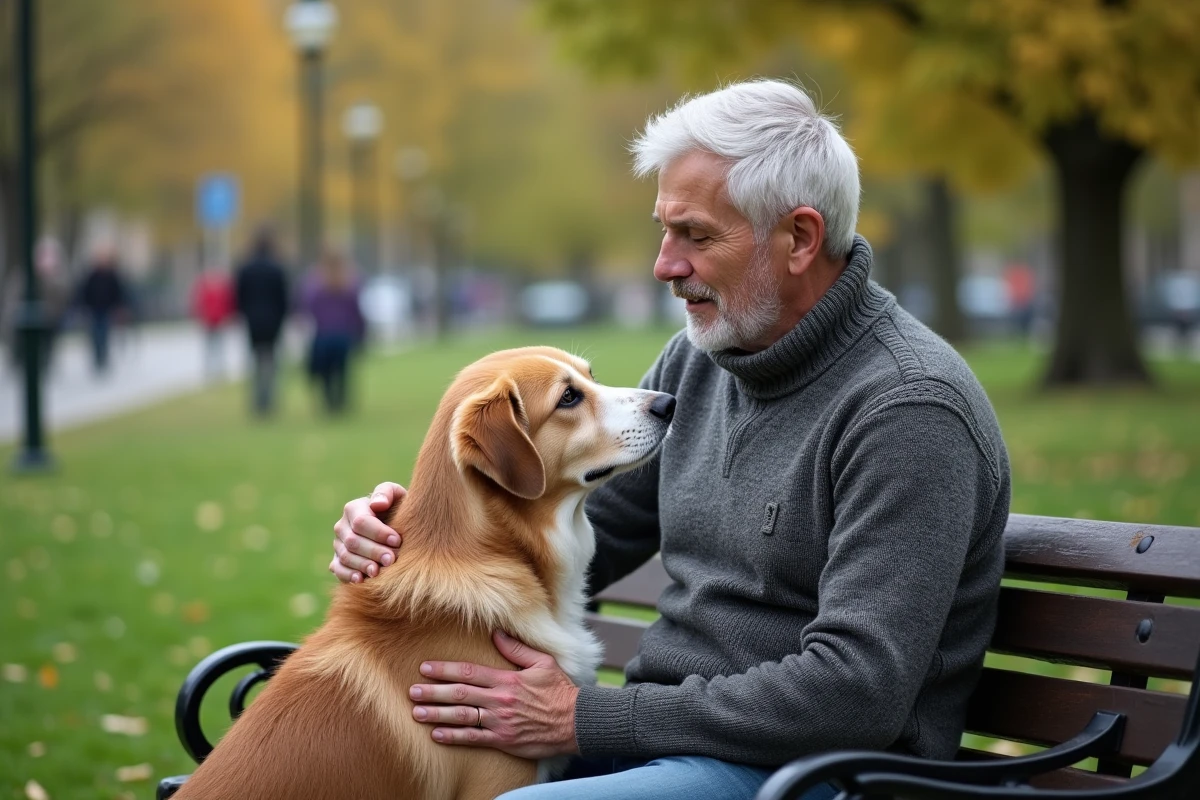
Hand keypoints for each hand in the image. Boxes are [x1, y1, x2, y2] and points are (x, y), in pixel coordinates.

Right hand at [330, 482, 405, 582]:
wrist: (397, 529)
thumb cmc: (398, 510)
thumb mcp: (397, 496)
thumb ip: (386, 493)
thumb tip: (377, 504)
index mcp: (353, 508)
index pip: (361, 521)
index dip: (378, 532)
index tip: (397, 540)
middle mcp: (342, 526)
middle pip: (353, 541)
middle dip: (373, 551)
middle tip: (391, 559)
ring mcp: (338, 545)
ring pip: (345, 556)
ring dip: (362, 565)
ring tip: (379, 572)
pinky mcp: (338, 562)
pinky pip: (338, 570)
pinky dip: (348, 575)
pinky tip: (361, 579)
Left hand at [409, 631, 579, 759]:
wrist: (576, 722)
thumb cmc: (560, 691)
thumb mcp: (543, 662)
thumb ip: (517, 649)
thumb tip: (496, 633)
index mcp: (506, 679)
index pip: (468, 672)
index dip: (445, 670)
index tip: (425, 668)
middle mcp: (499, 700)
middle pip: (459, 694)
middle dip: (433, 692)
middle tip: (412, 691)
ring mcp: (499, 722)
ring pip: (461, 717)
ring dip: (436, 714)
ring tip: (416, 712)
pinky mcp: (503, 740)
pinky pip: (473, 739)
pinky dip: (453, 736)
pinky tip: (436, 734)